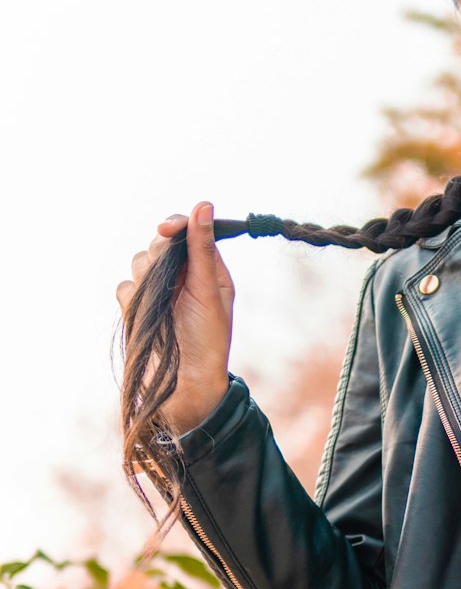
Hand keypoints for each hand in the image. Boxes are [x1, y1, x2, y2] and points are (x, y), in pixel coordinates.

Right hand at [116, 201, 234, 431]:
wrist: (185, 383)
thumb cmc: (208, 340)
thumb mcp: (209, 290)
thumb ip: (202, 249)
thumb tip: (203, 205)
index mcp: (206, 268)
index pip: (187, 231)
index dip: (175, 226)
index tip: (166, 229)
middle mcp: (181, 276)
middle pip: (158, 244)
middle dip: (160, 257)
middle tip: (171, 281)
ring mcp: (158, 291)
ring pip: (138, 263)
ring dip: (147, 280)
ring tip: (163, 307)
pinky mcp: (137, 307)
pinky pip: (124, 288)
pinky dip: (132, 300)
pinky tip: (146, 317)